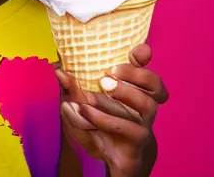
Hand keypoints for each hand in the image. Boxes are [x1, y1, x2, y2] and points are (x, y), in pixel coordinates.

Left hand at [57, 44, 168, 176]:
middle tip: (108, 72)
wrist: (118, 163)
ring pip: (146, 105)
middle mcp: (146, 107)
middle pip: (155, 87)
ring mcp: (144, 125)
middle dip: (136, 74)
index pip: (147, 71)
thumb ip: (75, 87)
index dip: (144, 60)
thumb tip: (58, 70)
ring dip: (122, 93)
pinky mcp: (137, 144)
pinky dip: (103, 118)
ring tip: (91, 93)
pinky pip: (127, 129)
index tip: (136, 51)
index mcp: (137, 92)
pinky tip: (85, 111)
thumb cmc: (104, 126)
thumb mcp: (87, 105)